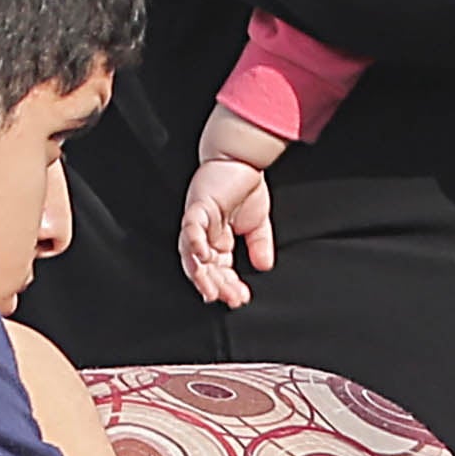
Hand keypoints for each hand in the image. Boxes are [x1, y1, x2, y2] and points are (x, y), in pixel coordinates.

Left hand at [179, 150, 278, 308]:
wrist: (241, 156)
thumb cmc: (245, 183)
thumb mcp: (258, 223)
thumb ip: (260, 245)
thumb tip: (265, 267)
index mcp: (217, 240)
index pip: (219, 271)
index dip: (228, 286)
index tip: (240, 299)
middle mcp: (204, 234)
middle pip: (203, 268)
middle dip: (216, 286)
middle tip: (229, 298)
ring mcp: (198, 222)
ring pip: (190, 254)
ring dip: (200, 273)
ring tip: (211, 289)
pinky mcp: (197, 207)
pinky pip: (191, 228)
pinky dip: (194, 243)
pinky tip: (203, 257)